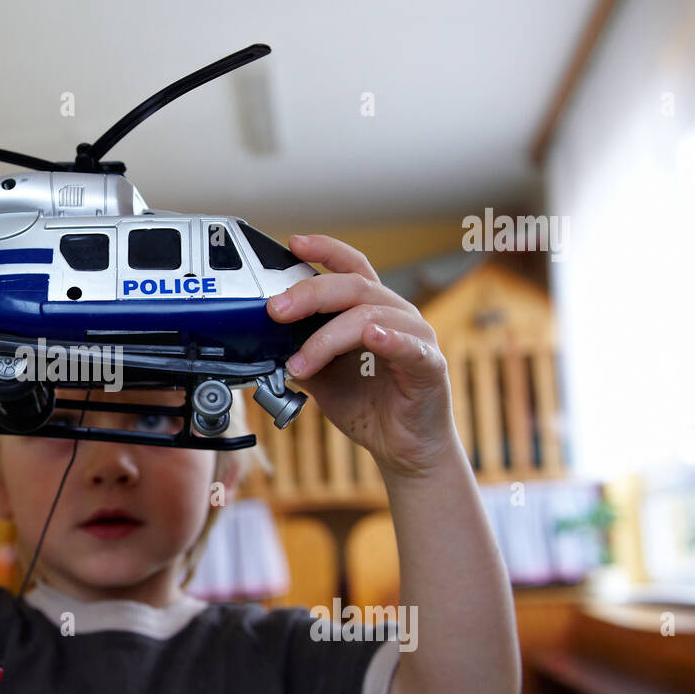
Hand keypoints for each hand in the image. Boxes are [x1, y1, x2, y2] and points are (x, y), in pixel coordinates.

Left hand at [265, 234, 459, 478]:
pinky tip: (371, 337)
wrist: (403, 449)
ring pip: (370, 316)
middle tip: (276, 311)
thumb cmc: (370, 407)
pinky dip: (389, 338)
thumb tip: (264, 342)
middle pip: (353, 286)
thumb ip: (300, 354)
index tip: (293, 244)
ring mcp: (416, 338)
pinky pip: (410, 346)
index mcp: (372, 311)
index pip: (351, 267)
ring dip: (327, 337)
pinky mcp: (430, 365)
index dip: (324, 250)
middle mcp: (396, 316)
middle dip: (309, 294)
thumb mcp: (322, 378)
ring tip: (300, 362)